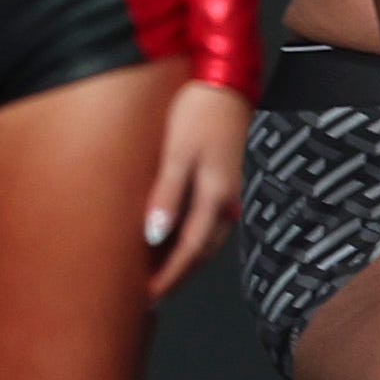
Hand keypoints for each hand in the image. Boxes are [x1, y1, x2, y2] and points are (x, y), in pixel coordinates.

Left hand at [142, 80, 253, 296]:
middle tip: (149, 296)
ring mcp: (232, 192)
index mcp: (216, 197)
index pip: (189, 252)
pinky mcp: (228, 181)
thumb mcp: (178, 152)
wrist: (227, 81)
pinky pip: (209, 222)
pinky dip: (191, 238)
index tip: (147, 298)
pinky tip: (174, 237)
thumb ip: (166, 194)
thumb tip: (153, 237)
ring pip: (207, 239)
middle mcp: (228, 202)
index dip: (168, 277)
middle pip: (201, 252)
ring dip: (184, 259)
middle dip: (177, 276)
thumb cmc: (199, 111)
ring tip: (158, 273)